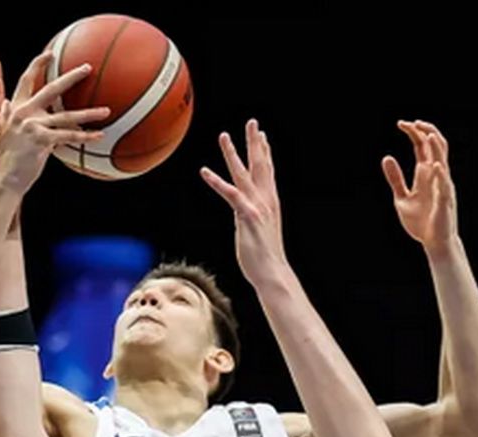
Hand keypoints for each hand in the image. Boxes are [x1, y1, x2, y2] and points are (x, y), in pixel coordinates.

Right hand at [0, 52, 110, 195]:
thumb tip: (8, 104)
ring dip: (89, 113)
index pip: (26, 80)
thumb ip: (10, 116)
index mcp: (16, 108)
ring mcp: (32, 126)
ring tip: (107, 110)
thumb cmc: (7, 158)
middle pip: (51, 89)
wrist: (3, 178)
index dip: (37, 65)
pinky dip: (85, 137)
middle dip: (71, 76)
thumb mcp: (6, 132)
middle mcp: (24, 113)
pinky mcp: (41, 141)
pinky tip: (99, 135)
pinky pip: (69, 137)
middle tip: (88, 67)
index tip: (50, 54)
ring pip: (67, 116)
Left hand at [200, 120, 289, 284]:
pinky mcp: (247, 216)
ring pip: (244, 174)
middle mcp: (266, 200)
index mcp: (269, 202)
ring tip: (224, 136)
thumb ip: (252, 218)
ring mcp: (257, 207)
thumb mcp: (259, 232)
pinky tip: (205, 171)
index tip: (262, 135)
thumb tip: (246, 215)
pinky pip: (230, 194)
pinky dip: (217, 182)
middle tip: (252, 122)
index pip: (268, 172)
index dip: (265, 152)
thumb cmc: (263, 257)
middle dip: (255, 142)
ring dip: (233, 153)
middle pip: (260, 165)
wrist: (272, 273)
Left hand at [382, 120, 458, 256]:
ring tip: (427, 135)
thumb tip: (386, 157)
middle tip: (413, 122)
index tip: (401, 123)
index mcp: (425, 173)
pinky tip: (433, 165)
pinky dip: (439, 174)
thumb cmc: (421, 222)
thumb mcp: (401, 198)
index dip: (414, 132)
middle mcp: (436, 176)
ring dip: (436, 147)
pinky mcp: (445, 201)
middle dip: (426, 131)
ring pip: (443, 161)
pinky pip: (444, 185)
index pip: (422, 146)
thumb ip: (395, 179)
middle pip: (436, 146)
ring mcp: (442, 187)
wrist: (434, 243)